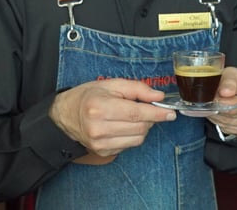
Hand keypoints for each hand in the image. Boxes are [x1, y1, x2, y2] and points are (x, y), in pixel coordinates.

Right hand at [49, 78, 176, 157]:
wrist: (65, 114)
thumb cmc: (89, 96)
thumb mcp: (112, 84)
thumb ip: (137, 88)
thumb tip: (158, 96)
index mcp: (100, 107)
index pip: (136, 113)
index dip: (157, 113)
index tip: (171, 113)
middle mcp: (99, 128)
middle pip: (140, 127)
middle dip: (150, 118)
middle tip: (147, 109)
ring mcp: (100, 143)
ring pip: (137, 139)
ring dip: (143, 128)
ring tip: (132, 117)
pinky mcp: (102, 152)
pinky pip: (129, 145)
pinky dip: (132, 135)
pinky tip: (122, 126)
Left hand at [207, 67, 236, 136]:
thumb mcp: (232, 73)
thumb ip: (229, 81)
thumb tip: (225, 92)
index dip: (230, 103)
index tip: (217, 101)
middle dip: (220, 107)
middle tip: (210, 99)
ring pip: (230, 122)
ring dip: (217, 115)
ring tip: (212, 104)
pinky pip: (228, 128)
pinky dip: (219, 121)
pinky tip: (217, 112)